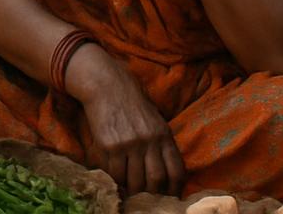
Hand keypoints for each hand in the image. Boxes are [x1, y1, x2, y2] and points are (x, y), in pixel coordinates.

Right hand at [66, 45, 184, 196]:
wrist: (106, 85)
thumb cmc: (131, 102)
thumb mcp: (154, 120)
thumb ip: (161, 143)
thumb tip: (165, 173)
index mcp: (163, 135)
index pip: (176, 171)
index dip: (174, 189)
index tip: (170, 196)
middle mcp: (149, 141)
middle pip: (156, 180)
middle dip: (152, 193)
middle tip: (147, 196)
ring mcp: (129, 144)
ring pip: (134, 180)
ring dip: (132, 189)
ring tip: (130, 189)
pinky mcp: (110, 145)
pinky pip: (115, 173)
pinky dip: (116, 179)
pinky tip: (116, 176)